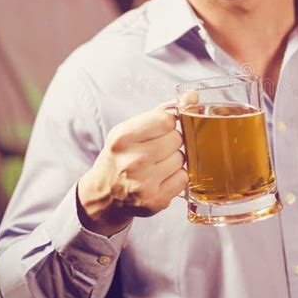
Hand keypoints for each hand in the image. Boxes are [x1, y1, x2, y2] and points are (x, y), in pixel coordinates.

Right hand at [77, 105, 186, 235]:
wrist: (105, 195)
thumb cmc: (120, 157)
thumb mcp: (129, 131)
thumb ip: (160, 112)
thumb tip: (192, 96)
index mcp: (123, 138)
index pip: (166, 119)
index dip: (168, 123)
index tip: (160, 130)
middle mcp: (133, 160)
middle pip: (177, 139)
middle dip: (171, 142)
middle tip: (156, 150)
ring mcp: (145, 183)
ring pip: (182, 158)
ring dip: (175, 160)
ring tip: (157, 165)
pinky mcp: (156, 200)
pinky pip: (184, 178)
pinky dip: (176, 177)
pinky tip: (161, 178)